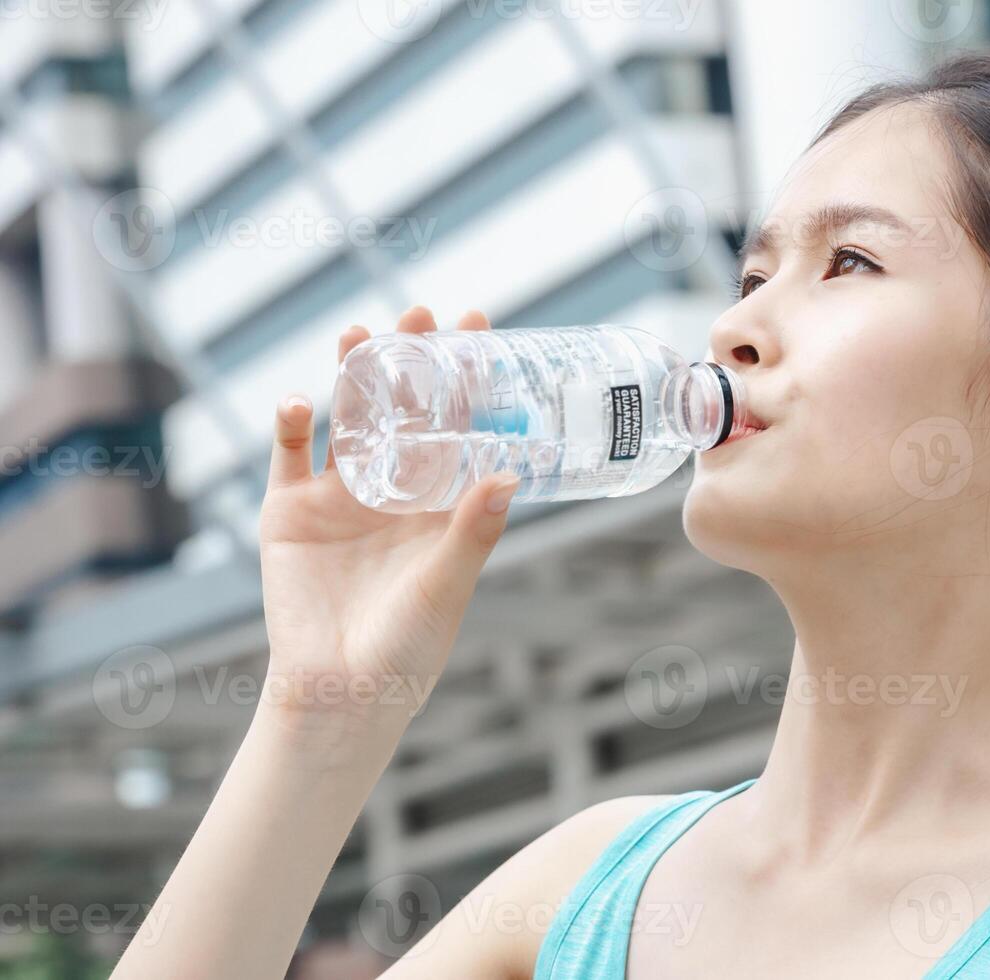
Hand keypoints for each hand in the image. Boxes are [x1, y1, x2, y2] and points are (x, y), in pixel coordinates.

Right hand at [256, 307, 517, 734]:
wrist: (340, 692)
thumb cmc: (409, 645)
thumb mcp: (447, 584)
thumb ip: (472, 531)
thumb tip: (509, 475)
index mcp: (437, 502)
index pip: (455, 424)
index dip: (465, 378)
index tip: (480, 329)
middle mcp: (389, 489)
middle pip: (400, 408)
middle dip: (408, 360)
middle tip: (419, 312)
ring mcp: (336, 497)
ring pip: (345, 419)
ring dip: (351, 375)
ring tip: (361, 334)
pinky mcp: (287, 513)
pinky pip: (286, 458)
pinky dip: (290, 426)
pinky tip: (301, 402)